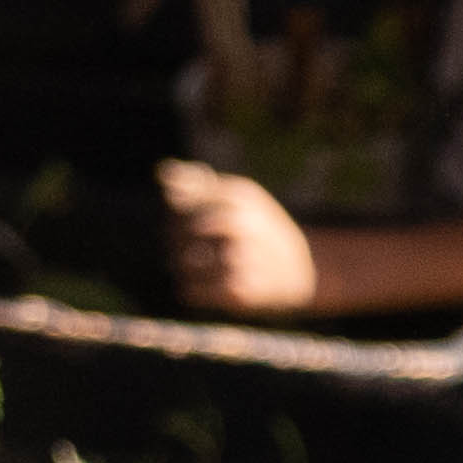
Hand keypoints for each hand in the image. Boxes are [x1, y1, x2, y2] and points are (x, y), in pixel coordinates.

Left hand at [156, 158, 316, 313]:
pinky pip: (194, 290)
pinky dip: (189, 289)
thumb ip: (199, 184)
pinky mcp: (239, 290)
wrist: (301, 268)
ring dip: (181, 265)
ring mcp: (240, 256)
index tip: (178, 219)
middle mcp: (239, 223)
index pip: (183, 201)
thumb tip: (162, 172)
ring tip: (183, 266)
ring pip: (185, 262)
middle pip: (182, 230)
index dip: (175, 213)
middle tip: (173, 247)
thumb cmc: (257, 227)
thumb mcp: (237, 197)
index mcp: (237, 195)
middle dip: (173, 239)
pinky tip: (193, 286)